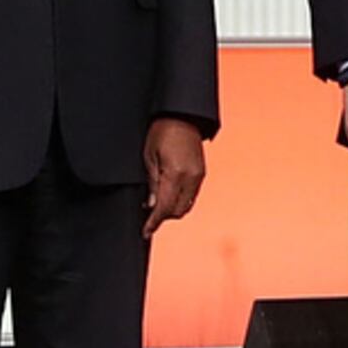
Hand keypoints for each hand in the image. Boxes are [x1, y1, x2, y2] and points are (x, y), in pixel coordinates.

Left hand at [141, 118, 207, 237]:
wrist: (182, 116)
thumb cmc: (162, 131)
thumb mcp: (149, 157)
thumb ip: (152, 184)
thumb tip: (152, 205)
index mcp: (175, 174)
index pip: (165, 208)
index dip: (154, 222)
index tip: (146, 231)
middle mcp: (191, 178)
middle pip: (178, 211)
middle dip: (163, 216)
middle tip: (148, 213)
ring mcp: (198, 176)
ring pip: (186, 206)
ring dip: (172, 209)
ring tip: (157, 203)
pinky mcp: (201, 173)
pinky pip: (191, 196)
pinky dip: (180, 200)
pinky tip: (169, 194)